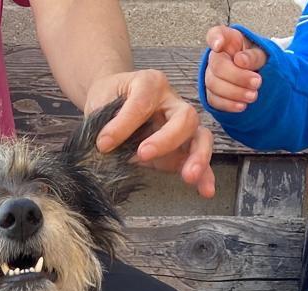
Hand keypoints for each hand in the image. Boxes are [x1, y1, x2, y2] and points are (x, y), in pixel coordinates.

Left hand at [86, 69, 214, 198]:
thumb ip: (106, 121)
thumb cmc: (109, 101)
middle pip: (185, 116)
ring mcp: (182, 127)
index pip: (143, 102)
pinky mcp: (183, 149)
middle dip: (167, 138)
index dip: (124, 124)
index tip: (103, 144)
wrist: (112, 105)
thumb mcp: (101, 104)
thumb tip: (106, 145)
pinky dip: (205, 176)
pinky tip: (206, 190)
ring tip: (189, 176)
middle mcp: (172, 103)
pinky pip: (198, 160)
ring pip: (201, 136)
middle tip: (144, 154)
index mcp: (151, 84)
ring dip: (198, 157)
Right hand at [204, 25, 267, 113]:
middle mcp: (215, 57)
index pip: (216, 34)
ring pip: (214, 85)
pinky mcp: (211, 94)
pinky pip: (215, 100)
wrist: (255, 77)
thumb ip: (253, 55)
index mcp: (229, 40)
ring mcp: (211, 76)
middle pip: (217, 66)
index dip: (215, 39)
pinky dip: (229, 104)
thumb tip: (240, 60)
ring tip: (253, 96)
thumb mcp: (262, 54)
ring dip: (235, 92)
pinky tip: (242, 105)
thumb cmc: (256, 61)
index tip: (219, 45)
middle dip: (238, 76)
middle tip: (258, 82)